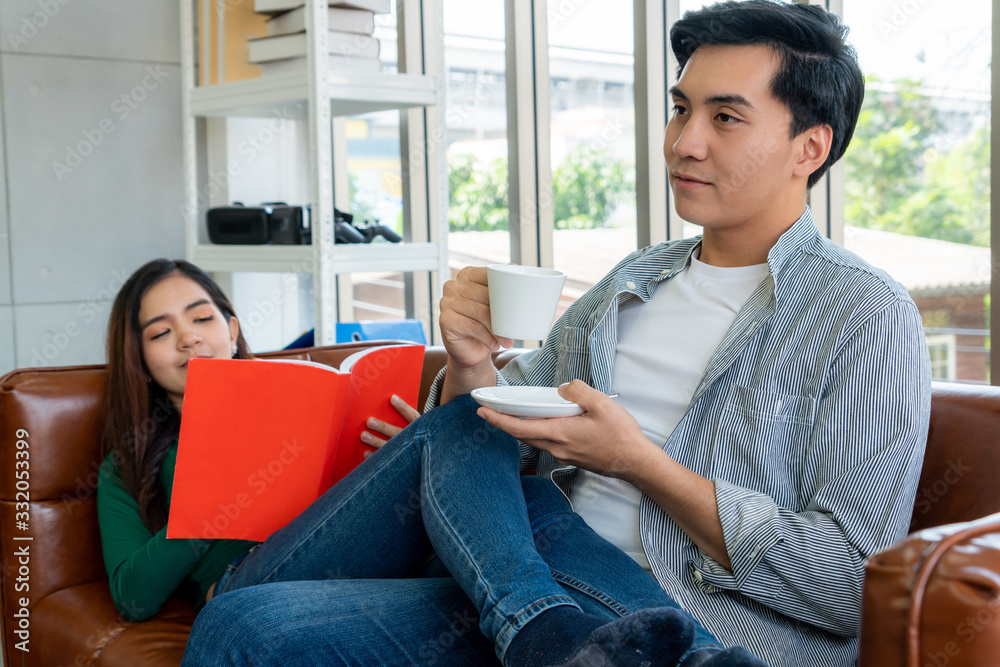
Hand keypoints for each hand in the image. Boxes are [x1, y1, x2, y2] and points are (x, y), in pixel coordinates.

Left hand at [360, 395, 420, 456]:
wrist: (424, 456)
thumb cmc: (414, 435)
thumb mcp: (414, 424)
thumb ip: (403, 417)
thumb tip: (388, 401)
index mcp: (418, 426)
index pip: (411, 415)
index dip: (403, 407)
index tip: (392, 398)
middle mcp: (413, 438)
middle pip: (397, 432)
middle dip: (383, 427)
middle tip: (369, 421)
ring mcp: (407, 451)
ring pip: (389, 446)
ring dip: (375, 441)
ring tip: (364, 435)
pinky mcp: (400, 461)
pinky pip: (386, 461)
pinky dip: (374, 457)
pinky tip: (365, 453)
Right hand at [439, 266, 512, 370]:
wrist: (470, 349)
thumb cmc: (484, 323)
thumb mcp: (494, 304)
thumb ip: (501, 287)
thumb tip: (514, 267)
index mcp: (467, 275)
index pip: (490, 275)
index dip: (506, 290)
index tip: (519, 303)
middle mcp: (454, 286)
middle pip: (486, 295)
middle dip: (503, 314)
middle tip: (515, 328)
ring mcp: (447, 302)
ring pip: (481, 312)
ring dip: (497, 329)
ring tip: (507, 340)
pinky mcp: (446, 320)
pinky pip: (474, 327)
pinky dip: (487, 338)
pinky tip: (495, 344)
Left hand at [475, 380, 661, 479]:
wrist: (635, 463)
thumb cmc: (621, 436)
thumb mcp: (602, 404)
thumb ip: (578, 392)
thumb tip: (564, 389)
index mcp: (560, 433)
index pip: (520, 428)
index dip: (498, 420)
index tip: (483, 412)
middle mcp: (558, 447)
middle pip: (523, 435)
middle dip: (503, 422)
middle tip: (489, 410)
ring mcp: (564, 454)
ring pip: (535, 439)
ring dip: (521, 427)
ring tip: (512, 413)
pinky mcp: (571, 456)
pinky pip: (548, 442)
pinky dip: (538, 431)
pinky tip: (544, 421)